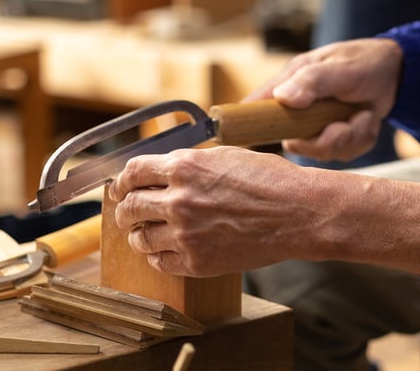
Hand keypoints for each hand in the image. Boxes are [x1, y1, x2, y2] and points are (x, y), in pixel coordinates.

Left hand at [108, 146, 310, 276]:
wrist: (298, 212)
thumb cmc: (270, 180)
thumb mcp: (225, 156)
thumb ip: (189, 164)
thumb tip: (163, 171)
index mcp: (184, 167)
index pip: (133, 172)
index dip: (122, 180)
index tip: (120, 187)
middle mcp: (178, 199)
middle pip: (130, 207)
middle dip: (125, 210)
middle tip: (128, 213)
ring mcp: (185, 233)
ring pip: (140, 238)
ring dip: (138, 235)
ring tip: (145, 234)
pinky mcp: (197, 262)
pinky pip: (160, 262)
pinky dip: (157, 257)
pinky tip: (165, 251)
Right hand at [247, 38, 402, 162]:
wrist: (397, 73)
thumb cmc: (364, 61)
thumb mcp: (341, 66)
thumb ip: (313, 81)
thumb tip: (282, 97)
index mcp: (290, 84)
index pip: (255, 107)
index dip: (247, 125)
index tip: (244, 142)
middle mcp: (299, 108)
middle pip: (294, 143)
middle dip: (324, 140)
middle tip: (344, 124)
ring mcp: (317, 126)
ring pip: (323, 152)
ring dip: (350, 136)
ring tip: (363, 114)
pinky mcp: (338, 138)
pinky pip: (345, 153)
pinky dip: (362, 137)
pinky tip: (367, 118)